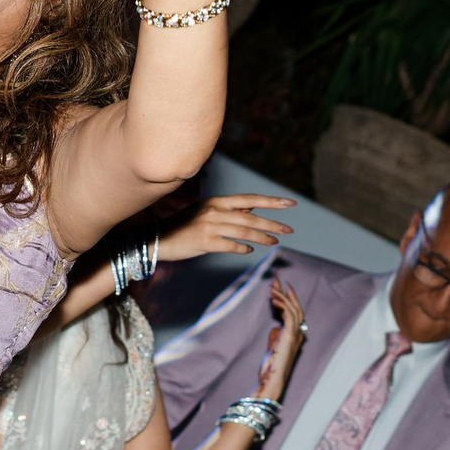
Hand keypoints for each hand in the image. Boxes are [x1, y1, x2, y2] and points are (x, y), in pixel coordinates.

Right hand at [157, 191, 293, 267]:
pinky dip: (242, 248)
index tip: (290, 203)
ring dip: (261, 237)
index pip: (250, 199)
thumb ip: (230, 211)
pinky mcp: (205, 242)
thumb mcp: (207, 212)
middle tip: (288, 229)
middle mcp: (215, 211)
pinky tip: (249, 250)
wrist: (159, 239)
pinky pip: (230, 245)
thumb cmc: (185, 227)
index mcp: (217, 201)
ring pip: (243, 231)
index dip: (271, 201)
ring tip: (274, 241)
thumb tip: (252, 208)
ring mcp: (210, 226)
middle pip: (250, 217)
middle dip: (272, 223)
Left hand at [258, 278, 305, 402]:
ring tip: (272, 287)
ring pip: (293, 309)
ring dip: (282, 296)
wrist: (272, 379)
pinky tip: (274, 299)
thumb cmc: (271, 367)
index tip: (278, 288)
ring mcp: (295, 334)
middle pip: (295, 307)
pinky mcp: (289, 336)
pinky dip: (282, 305)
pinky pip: (289, 315)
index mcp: (295, 335)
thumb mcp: (273, 347)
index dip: (287, 299)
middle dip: (286, 293)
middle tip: (277, 280)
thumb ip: (275, 335)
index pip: (293, 312)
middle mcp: (298, 333)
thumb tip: (275, 326)